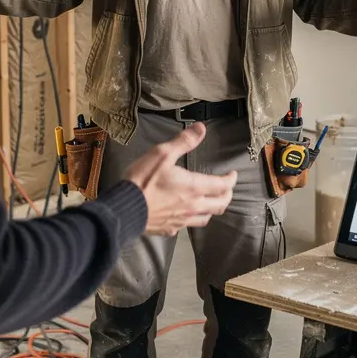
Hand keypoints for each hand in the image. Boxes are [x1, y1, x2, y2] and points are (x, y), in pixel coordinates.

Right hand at [123, 123, 237, 236]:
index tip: (233, 175)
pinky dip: (192, 219)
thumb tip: (201, 129)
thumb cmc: (142, 181)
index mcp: (194, 187)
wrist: (123, 208)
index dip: (231, 180)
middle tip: (226, 188)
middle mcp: (193, 206)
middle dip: (227, 195)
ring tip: (211, 202)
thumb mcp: (161, 154)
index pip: (222, 186)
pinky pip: (187, 226)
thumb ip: (183, 142)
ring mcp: (182, 220)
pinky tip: (186, 215)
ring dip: (212, 209)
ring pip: (206, 218)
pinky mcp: (169, 229)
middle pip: (220, 204)